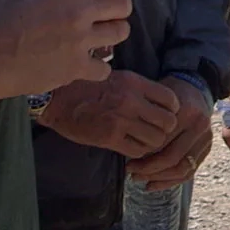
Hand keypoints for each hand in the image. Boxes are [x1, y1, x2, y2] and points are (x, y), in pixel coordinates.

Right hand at [0, 0, 132, 98]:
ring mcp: (81, 41)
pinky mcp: (76, 69)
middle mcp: (80, 11)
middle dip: (118, 7)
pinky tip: (88, 65)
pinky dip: (98, 68)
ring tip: (101, 36)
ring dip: (114, 33)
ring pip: (121, 34)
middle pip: (124, 5)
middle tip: (107, 12)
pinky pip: (104, 69)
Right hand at [37, 70, 179, 157]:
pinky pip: (138, 151)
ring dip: (152, 142)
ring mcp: (121, 120)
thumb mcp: (116, 77)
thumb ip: (139, 88)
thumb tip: (160, 103)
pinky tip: (131, 146)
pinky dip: (138, 151)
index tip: (164, 114)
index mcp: (134, 83)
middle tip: (155, 130)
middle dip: (165, 129)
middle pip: (168, 122)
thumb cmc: (87, 86)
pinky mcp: (110, 138)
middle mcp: (131, 100)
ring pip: (156, 139)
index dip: (171, 110)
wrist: (58, 99)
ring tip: (143, 140)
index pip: (171, 99)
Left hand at [127, 76, 215, 190]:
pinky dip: (170, 182)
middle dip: (149, 168)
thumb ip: (148, 119)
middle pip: (173, 157)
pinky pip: (189, 172)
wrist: (195, 91)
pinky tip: (152, 185)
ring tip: (139, 178)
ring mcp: (206, 139)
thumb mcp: (157, 98)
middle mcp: (200, 126)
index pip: (162, 140)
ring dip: (158, 178)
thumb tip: (130, 146)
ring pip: (182, 168)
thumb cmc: (169, 95)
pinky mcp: (207, 150)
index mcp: (187, 111)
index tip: (127, 160)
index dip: (143, 153)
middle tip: (131, 171)